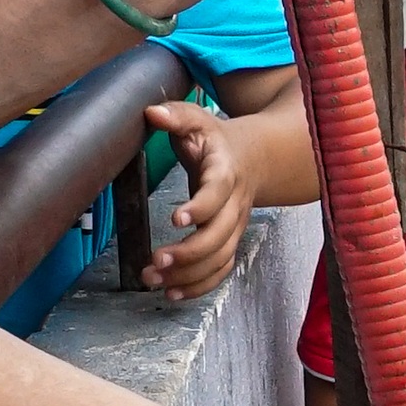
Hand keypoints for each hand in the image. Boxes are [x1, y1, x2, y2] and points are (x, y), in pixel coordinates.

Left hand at [145, 100, 254, 302]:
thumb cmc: (216, 140)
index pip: (218, 192)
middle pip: (219, 236)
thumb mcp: (197, 120)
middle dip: (189, 253)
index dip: (200, 207)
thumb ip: (175, 115)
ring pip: (219, 259)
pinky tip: (172, 293)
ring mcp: (234, 227)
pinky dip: (199, 286)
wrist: (254, 158)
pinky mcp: (229, 242)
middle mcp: (234, 204)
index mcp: (225, 172)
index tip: (175, 218)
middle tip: (156, 261)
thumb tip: (152, 113)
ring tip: (153, 280)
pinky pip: (220, 270)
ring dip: (188, 275)